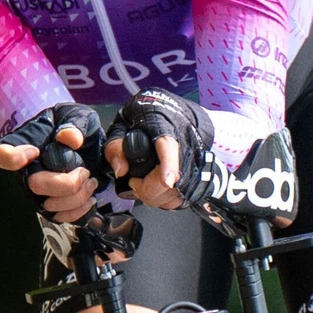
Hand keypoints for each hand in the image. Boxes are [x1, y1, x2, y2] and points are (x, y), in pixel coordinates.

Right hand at [0, 123, 100, 221]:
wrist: (87, 145)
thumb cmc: (73, 127)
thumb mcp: (76, 115)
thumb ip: (74, 123)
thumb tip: (70, 139)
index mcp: (23, 145)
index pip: (0, 155)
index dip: (12, 157)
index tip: (35, 151)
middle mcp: (26, 172)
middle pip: (34, 186)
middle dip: (65, 183)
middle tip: (84, 171)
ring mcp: (37, 193)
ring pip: (50, 206)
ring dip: (77, 197)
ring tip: (91, 181)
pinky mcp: (51, 207)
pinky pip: (61, 218)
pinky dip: (80, 212)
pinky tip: (90, 198)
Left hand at [108, 90, 224, 209]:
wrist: (170, 112)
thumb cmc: (143, 118)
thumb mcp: (120, 125)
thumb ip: (115, 147)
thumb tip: (121, 171)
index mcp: (163, 125)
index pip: (170, 146)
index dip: (169, 165)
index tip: (167, 181)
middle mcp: (184, 142)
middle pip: (174, 178)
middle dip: (148, 189)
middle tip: (133, 182)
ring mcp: (194, 158)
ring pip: (179, 191)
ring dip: (156, 197)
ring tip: (142, 185)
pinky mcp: (196, 172)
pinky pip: (183, 196)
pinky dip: (166, 200)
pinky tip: (154, 190)